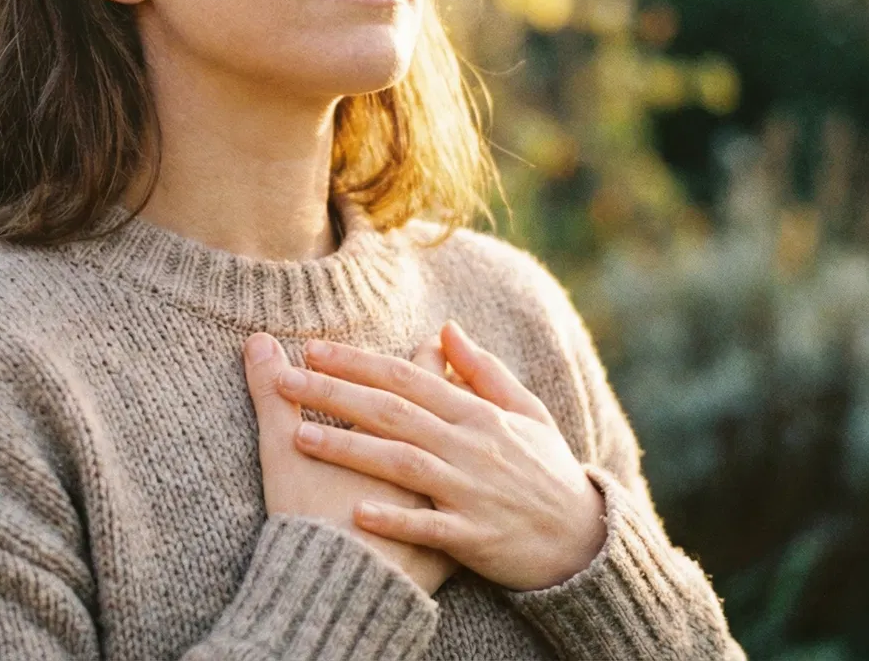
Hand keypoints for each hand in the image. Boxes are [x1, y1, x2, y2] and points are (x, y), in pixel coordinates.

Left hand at [278, 320, 607, 591]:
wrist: (582, 540)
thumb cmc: (549, 471)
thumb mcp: (527, 412)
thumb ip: (483, 371)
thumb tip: (445, 328)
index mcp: (476, 413)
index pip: (406, 377)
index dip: (357, 362)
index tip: (312, 348)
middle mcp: (469, 445)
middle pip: (392, 412)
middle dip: (335, 393)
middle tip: (286, 379)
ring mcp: (469, 491)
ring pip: (400, 462)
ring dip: (350, 448)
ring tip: (299, 435)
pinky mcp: (472, 536)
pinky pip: (427, 526)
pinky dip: (394, 519)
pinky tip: (356, 511)